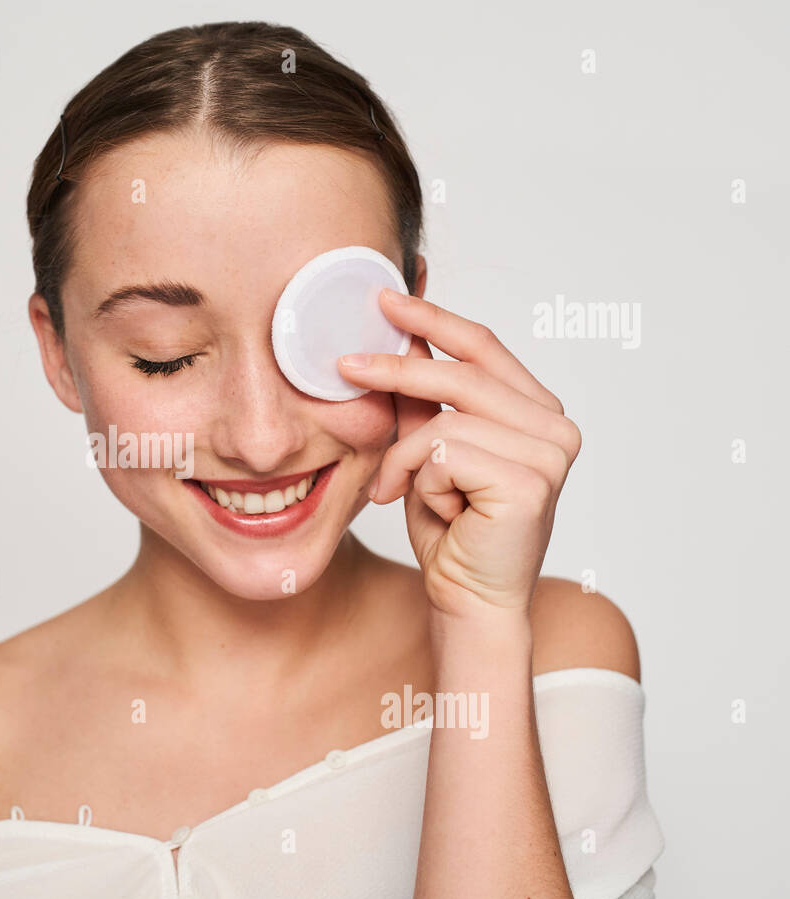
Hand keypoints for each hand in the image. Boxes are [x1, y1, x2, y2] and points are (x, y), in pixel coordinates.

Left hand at [337, 289, 581, 618]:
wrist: (468, 600)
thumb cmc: (450, 530)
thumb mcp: (428, 451)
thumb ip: (422, 400)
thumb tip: (398, 336)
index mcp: (538, 411)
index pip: (483, 346)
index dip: (433, 319)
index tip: (385, 298)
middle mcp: (555, 427)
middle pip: (461, 372)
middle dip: (395, 369)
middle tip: (343, 367)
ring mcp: (550, 454)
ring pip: (444, 420)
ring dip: (404, 457)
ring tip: (397, 490)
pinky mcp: (530, 482)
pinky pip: (443, 454)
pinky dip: (417, 481)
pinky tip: (433, 511)